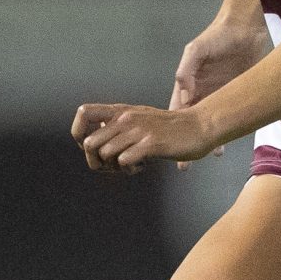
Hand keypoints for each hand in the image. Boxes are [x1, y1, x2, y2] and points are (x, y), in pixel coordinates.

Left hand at [71, 103, 218, 173]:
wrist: (200, 126)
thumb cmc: (171, 128)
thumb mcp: (140, 118)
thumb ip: (119, 125)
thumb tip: (98, 142)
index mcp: (121, 110)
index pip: (83, 114)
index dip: (80, 134)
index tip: (94, 147)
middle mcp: (126, 117)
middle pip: (90, 144)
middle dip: (97, 161)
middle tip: (114, 166)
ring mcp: (138, 130)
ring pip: (105, 154)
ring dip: (114, 167)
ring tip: (130, 166)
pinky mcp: (151, 144)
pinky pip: (124, 161)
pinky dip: (129, 170)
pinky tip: (142, 167)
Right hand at [167, 19, 267, 170]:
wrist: (245, 30)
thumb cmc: (217, 37)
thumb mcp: (196, 50)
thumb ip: (187, 70)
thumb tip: (183, 92)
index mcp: (187, 83)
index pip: (174, 110)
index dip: (168, 128)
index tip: (163, 146)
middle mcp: (200, 93)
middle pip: (191, 122)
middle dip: (186, 142)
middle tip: (183, 164)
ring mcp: (219, 95)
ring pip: (211, 123)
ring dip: (210, 139)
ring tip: (209, 156)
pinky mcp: (236, 95)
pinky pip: (230, 116)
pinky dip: (229, 129)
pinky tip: (227, 143)